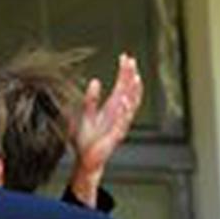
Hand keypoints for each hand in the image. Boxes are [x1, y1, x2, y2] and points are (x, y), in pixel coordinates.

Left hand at [69, 53, 143, 204]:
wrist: (85, 160)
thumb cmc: (86, 140)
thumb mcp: (85, 114)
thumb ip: (90, 99)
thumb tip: (94, 82)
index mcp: (111, 108)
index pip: (122, 86)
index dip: (124, 72)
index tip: (126, 58)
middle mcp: (118, 114)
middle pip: (128, 92)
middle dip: (131, 77)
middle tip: (132, 62)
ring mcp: (119, 124)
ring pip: (130, 105)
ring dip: (132, 92)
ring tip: (134, 78)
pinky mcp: (115, 135)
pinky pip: (122, 121)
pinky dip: (124, 111)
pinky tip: (125, 101)